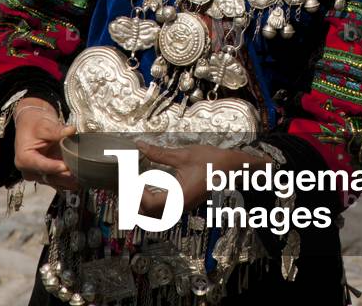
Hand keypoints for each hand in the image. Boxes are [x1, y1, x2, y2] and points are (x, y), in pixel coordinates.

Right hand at [14, 97, 78, 190]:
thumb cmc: (35, 123)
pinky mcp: (47, 173)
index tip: (66, 167)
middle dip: (64, 176)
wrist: (32, 122)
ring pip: (54, 180)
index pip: (41, 166)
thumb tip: (71, 130)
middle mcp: (29, 170)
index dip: (54, 167)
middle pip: (48, 176)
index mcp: (24, 159)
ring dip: (68, 180)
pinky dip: (68, 180)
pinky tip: (81, 179)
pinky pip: (58, 180)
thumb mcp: (44, 125)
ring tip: (83, 178)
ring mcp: (38, 173)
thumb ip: (57, 130)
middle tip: (79, 174)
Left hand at [135, 142, 271, 216]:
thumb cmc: (212, 161)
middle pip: (149, 216)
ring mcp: (182, 208)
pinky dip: (152, 204)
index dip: (136, 194)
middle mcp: (180, 207)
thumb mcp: (185, 155)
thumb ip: (160, 153)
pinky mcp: (184, 204)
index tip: (129, 178)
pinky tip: (149, 187)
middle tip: (128, 184)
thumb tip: (141, 146)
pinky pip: (164, 211)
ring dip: (143, 205)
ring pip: (156, 217)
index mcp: (180, 197)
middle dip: (135, 202)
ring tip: (136, 186)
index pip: (150, 204)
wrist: (234, 169)